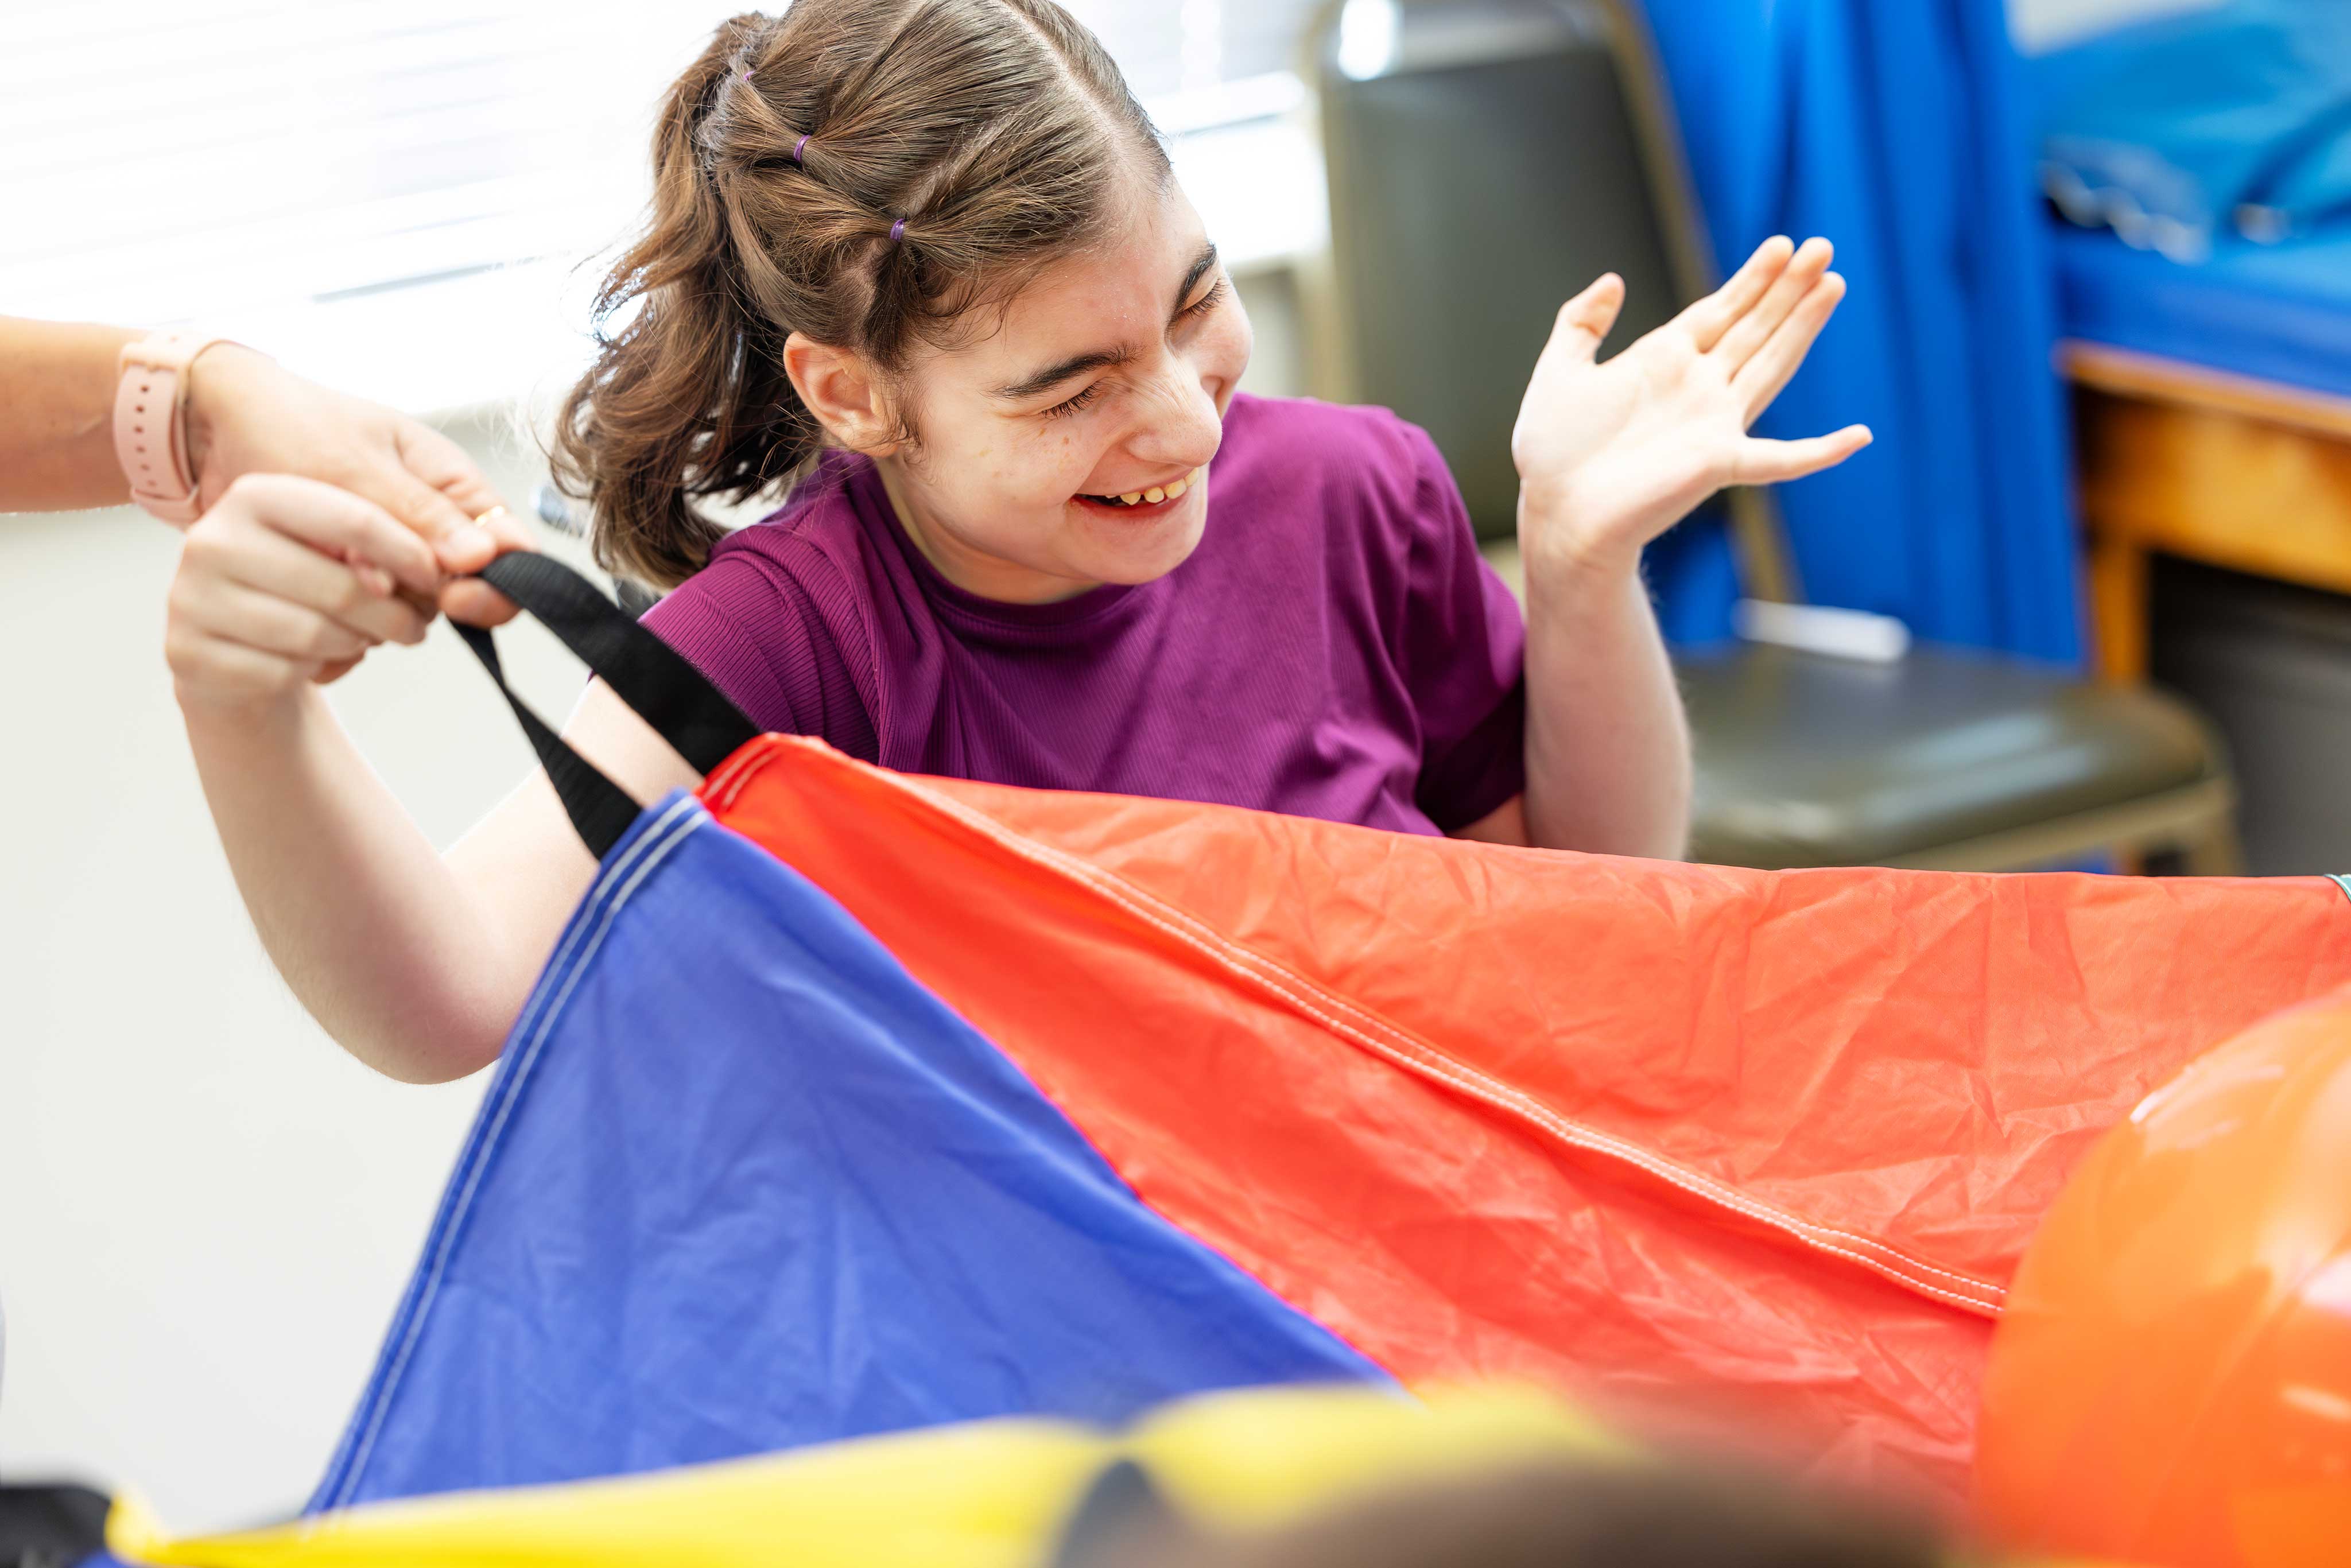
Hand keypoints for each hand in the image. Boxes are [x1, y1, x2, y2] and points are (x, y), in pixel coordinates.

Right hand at [165, 474, 442, 713]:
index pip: (354, 518)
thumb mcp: (335, 548)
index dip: (410, 554)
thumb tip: (438, 569)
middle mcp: (213, 540)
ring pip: (315, 634)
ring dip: (357, 643)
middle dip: (394, 615)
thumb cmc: (300, 587)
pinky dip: (313, 671)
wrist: (233, 642)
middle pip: (341, 586)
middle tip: (414, 626)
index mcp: (254, 495)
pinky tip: (312, 659)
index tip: (439, 578)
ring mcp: (192, 599)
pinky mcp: (190, 654)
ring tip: (364, 637)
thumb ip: (383, 549)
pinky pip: (284, 673)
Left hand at [182, 345, 533, 636]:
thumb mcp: (355, 466)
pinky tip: (309, 614)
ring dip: (373, 612)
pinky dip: (342, 629)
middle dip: (420, 597)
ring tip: (323, 584)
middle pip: (462, 588)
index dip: (495, 581)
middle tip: (373, 588)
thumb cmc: (290, 427)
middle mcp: (430, 524)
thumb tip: (482, 556)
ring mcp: (393, 555)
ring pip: (414, 610)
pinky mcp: (356, 581)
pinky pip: (370, 624)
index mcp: (448, 483)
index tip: (456, 595)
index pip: (507, 545)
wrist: (216, 432)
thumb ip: (418, 514)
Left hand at [1510, 236, 1871, 576]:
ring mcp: (1713, 424)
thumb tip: (1611, 279)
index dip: (1752, 278)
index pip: (1719, 309)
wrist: (1555, 514)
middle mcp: (1698, 387)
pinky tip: (1859, 437)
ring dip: (1803, 328)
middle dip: (1787, 287)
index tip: (1782, 243)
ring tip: (1833, 284)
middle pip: (1754, 327)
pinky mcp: (1718, 464)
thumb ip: (1581, 324)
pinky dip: (1819, 452)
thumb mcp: (1559, 373)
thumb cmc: (1553, 453)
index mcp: (1663, 361)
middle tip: (1823, 246)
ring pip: (1771, 366)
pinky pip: (1780, 459)